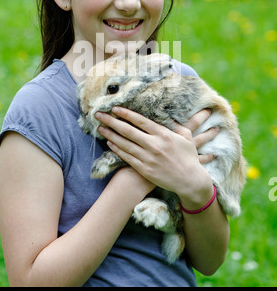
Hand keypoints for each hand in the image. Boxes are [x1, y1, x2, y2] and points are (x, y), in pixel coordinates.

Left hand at [95, 108, 218, 197]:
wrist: (190, 181)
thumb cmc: (189, 158)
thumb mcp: (187, 138)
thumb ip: (176, 126)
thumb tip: (168, 117)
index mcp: (164, 134)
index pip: (140, 121)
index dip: (126, 114)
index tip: (114, 108)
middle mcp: (154, 145)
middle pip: (128, 131)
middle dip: (111, 121)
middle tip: (99, 115)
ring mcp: (148, 158)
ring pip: (125, 144)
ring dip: (110, 135)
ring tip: (100, 128)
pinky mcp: (145, 170)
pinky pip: (127, 158)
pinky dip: (117, 150)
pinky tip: (110, 143)